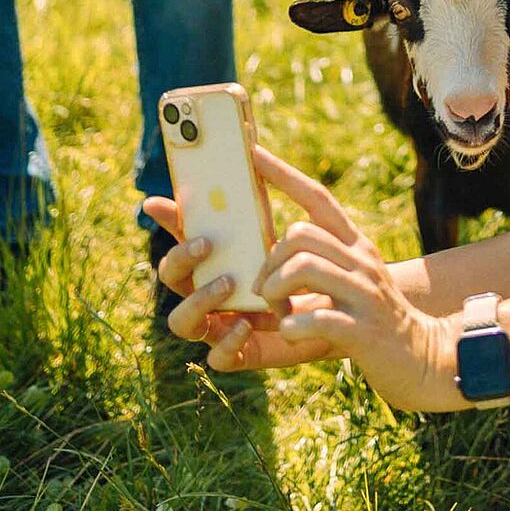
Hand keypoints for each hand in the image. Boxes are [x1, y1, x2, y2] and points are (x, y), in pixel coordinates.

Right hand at [143, 194, 333, 371]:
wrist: (351, 309)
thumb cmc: (319, 264)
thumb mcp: (303, 226)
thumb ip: (283, 192)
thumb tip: (256, 154)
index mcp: (222, 260)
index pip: (182, 238)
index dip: (167, 220)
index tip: (157, 203)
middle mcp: (214, 292)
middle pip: (172, 278)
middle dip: (179, 259)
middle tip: (208, 243)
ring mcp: (224, 324)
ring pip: (183, 321)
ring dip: (197, 301)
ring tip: (228, 282)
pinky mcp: (244, 353)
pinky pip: (217, 357)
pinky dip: (226, 342)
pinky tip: (246, 325)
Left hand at [144, 150, 462, 411]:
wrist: (422, 358)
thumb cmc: (372, 320)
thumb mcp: (351, 282)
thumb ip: (317, 264)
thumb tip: (266, 255)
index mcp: (356, 245)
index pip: (318, 197)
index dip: (283, 174)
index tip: (251, 153)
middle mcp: (362, 261)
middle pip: (300, 233)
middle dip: (269, 261)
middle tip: (263, 290)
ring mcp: (365, 294)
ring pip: (304, 267)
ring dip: (275, 291)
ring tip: (276, 312)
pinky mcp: (364, 330)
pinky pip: (317, 317)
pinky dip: (293, 326)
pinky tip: (292, 332)